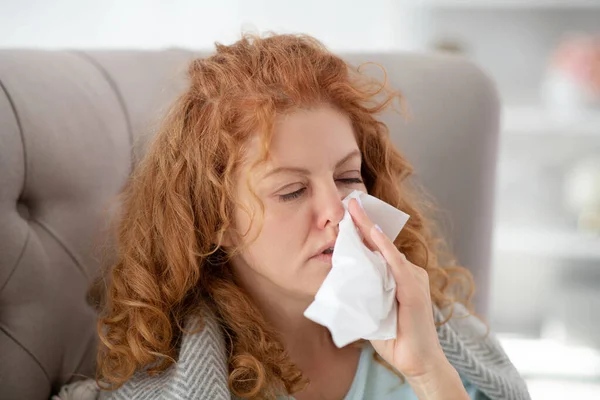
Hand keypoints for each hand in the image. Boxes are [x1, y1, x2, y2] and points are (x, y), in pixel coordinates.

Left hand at [347, 198, 451, 381]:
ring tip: (353, 209)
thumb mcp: (372, 309)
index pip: (378, 249)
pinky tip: (372, 233)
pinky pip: (396, 264)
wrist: (417, 363)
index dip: (363, 230)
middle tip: (349, 200)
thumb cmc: (394, 338)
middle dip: (364, 222)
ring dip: (369, 228)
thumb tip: (341, 279)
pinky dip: (383, 248)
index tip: (348, 211)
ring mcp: (413, 279)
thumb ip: (362, 293)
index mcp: (398, 276)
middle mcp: (408, 273)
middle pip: (381, 244)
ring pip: (386, 249)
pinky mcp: (414, 290)